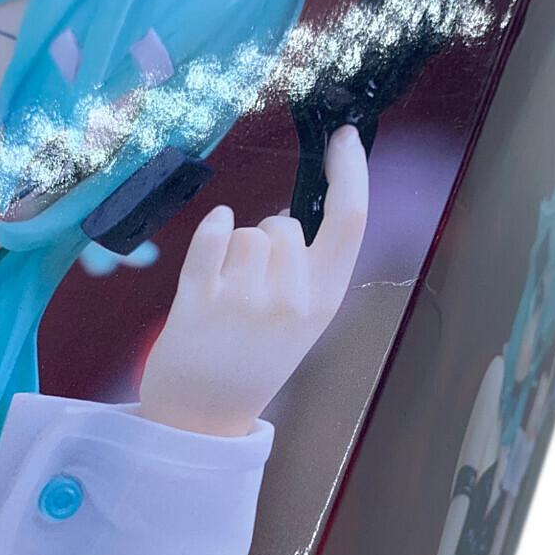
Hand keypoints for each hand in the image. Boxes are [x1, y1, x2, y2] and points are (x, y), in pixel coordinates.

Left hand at [140, 126, 368, 436]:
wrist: (203, 417)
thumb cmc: (253, 362)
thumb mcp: (301, 321)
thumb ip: (307, 272)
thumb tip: (289, 217)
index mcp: (325, 302)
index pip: (352, 222)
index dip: (353, 172)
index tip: (345, 137)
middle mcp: (292, 301)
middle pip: (286, 224)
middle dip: (268, 234)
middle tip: (254, 279)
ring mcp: (246, 302)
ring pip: (248, 232)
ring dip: (236, 248)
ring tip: (228, 289)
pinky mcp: (201, 301)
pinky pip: (213, 238)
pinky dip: (213, 229)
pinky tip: (215, 231)